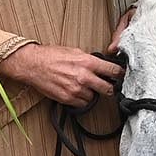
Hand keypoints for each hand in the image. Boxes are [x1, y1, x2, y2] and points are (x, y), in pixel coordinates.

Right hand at [4, 42, 121, 107]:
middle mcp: (84, 76)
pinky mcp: (67, 98)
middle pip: (108, 89)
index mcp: (87, 62)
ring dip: (91, 93)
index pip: (113, 71)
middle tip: (108, 87)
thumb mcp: (74, 51)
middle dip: (109, 88)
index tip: (122, 77)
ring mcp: (76, 89)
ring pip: (93, 97)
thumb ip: (89, 60)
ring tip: (82, 86)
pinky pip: (82, 103)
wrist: (33, 64)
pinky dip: (80, 99)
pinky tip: (74, 91)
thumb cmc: (51, 55)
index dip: (120, 74)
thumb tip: (100, 65)